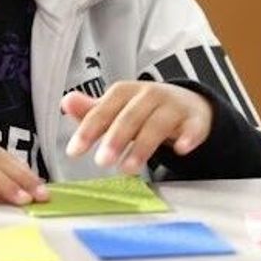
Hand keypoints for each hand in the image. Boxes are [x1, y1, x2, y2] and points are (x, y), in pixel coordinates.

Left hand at [60, 81, 212, 174]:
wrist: (187, 104)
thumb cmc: (143, 109)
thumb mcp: (116, 108)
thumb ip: (92, 110)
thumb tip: (66, 102)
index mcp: (125, 92)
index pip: (104, 109)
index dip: (88, 129)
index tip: (75, 151)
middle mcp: (149, 95)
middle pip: (130, 115)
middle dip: (115, 138)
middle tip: (101, 162)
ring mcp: (173, 106)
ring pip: (157, 124)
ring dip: (143, 146)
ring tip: (128, 169)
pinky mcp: (195, 120)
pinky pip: (193, 127)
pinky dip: (188, 137)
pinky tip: (181, 150)